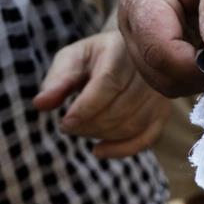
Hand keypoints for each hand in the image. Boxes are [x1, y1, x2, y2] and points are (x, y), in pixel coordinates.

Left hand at [33, 31, 171, 158]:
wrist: (130, 55)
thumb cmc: (96, 57)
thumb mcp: (73, 59)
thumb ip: (57, 81)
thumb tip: (40, 105)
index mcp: (122, 52)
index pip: (108, 85)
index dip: (86, 108)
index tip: (65, 123)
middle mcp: (148, 74)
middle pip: (120, 109)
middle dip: (89, 125)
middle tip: (68, 126)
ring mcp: (159, 95)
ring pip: (132, 126)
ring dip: (101, 135)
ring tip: (81, 130)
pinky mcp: (163, 113)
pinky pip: (147, 138)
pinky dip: (122, 150)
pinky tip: (99, 151)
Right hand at [117, 0, 203, 96]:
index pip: (160, 50)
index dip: (196, 65)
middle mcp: (131, 23)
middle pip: (159, 73)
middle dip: (198, 75)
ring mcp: (137, 40)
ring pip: (164, 82)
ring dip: (197, 78)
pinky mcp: (150, 51)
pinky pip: (170, 78)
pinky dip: (194, 76)